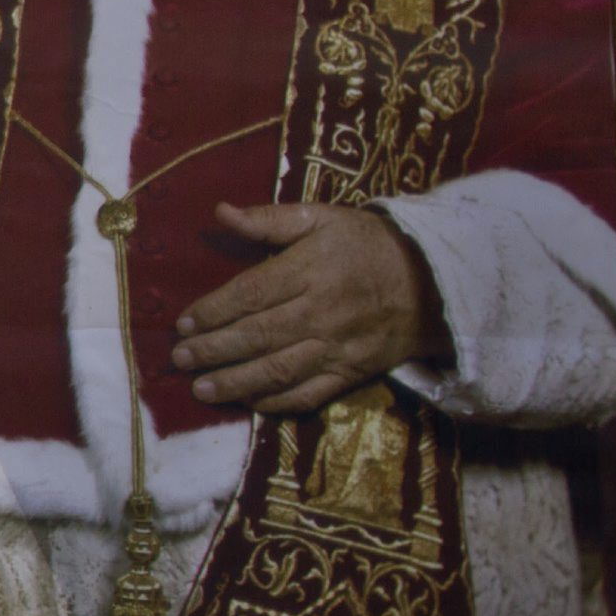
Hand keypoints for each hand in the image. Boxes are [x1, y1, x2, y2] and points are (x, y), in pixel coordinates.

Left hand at [169, 204, 443, 413]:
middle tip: (180, 360)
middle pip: (257, 336)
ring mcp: (337, 347)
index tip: (183, 324)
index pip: (250, 294)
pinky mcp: (353, 373)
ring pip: (279, 370)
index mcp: (310, 270)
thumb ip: (270, 219)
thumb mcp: (323, 218)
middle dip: (213, 350)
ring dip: (236, 383)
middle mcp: (320, 312)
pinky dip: (278, 403)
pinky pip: (311, 394)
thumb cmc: (370, 244)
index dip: (212, 311)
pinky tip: (249, 404)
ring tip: (201, 389)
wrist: (435, 282)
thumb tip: (221, 211)